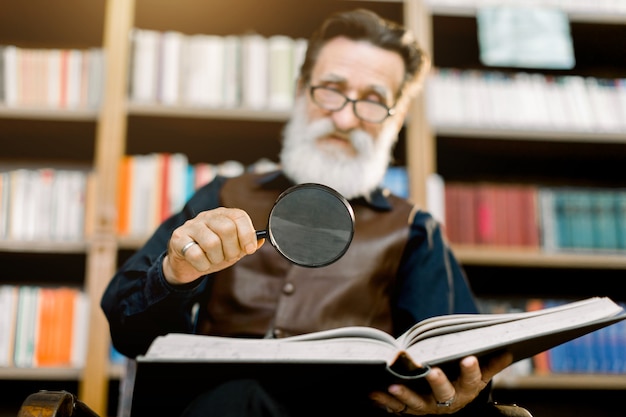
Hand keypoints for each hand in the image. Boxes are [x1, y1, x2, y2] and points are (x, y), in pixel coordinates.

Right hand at [163, 207, 263, 284]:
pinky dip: (203, 264)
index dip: (247, 234)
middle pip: (226, 228)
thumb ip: (246, 244)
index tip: (248, 249)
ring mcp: (191, 226)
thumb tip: (261, 240)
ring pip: (212, 242)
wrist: (187, 263)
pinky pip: (195, 254)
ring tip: (214, 260)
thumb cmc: (212, 253)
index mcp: (222, 215)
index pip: (239, 215)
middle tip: (229, 257)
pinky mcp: (178, 238)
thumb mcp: (232, 248)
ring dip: (217, 258)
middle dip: (232, 249)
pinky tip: (202, 263)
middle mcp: (206, 216)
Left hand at [369, 352, 512, 414]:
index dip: (472, 370)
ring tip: (393, 386)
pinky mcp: (412, 410)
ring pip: (417, 403)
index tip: (470, 358)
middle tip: (432, 372)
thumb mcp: (479, 374)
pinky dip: (384, 401)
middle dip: (438, 382)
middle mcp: (449, 401)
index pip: (473, 380)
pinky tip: (373, 393)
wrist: (447, 403)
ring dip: (404, 396)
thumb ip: (490, 363)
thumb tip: (508, 350)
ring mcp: (429, 407)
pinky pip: (397, 408)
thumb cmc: (462, 380)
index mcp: (467, 389)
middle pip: (444, 393)